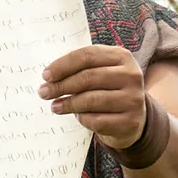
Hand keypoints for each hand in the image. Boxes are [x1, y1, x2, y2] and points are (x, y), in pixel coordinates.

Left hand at [39, 44, 154, 152]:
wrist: (133, 118)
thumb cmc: (108, 90)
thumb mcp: (101, 72)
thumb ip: (80, 69)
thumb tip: (49, 77)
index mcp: (122, 56)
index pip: (88, 55)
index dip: (63, 65)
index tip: (45, 75)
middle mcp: (132, 75)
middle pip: (88, 77)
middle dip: (61, 85)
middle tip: (44, 92)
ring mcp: (133, 99)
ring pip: (91, 100)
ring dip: (68, 103)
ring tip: (55, 106)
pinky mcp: (130, 121)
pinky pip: (97, 120)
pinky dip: (82, 118)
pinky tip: (76, 116)